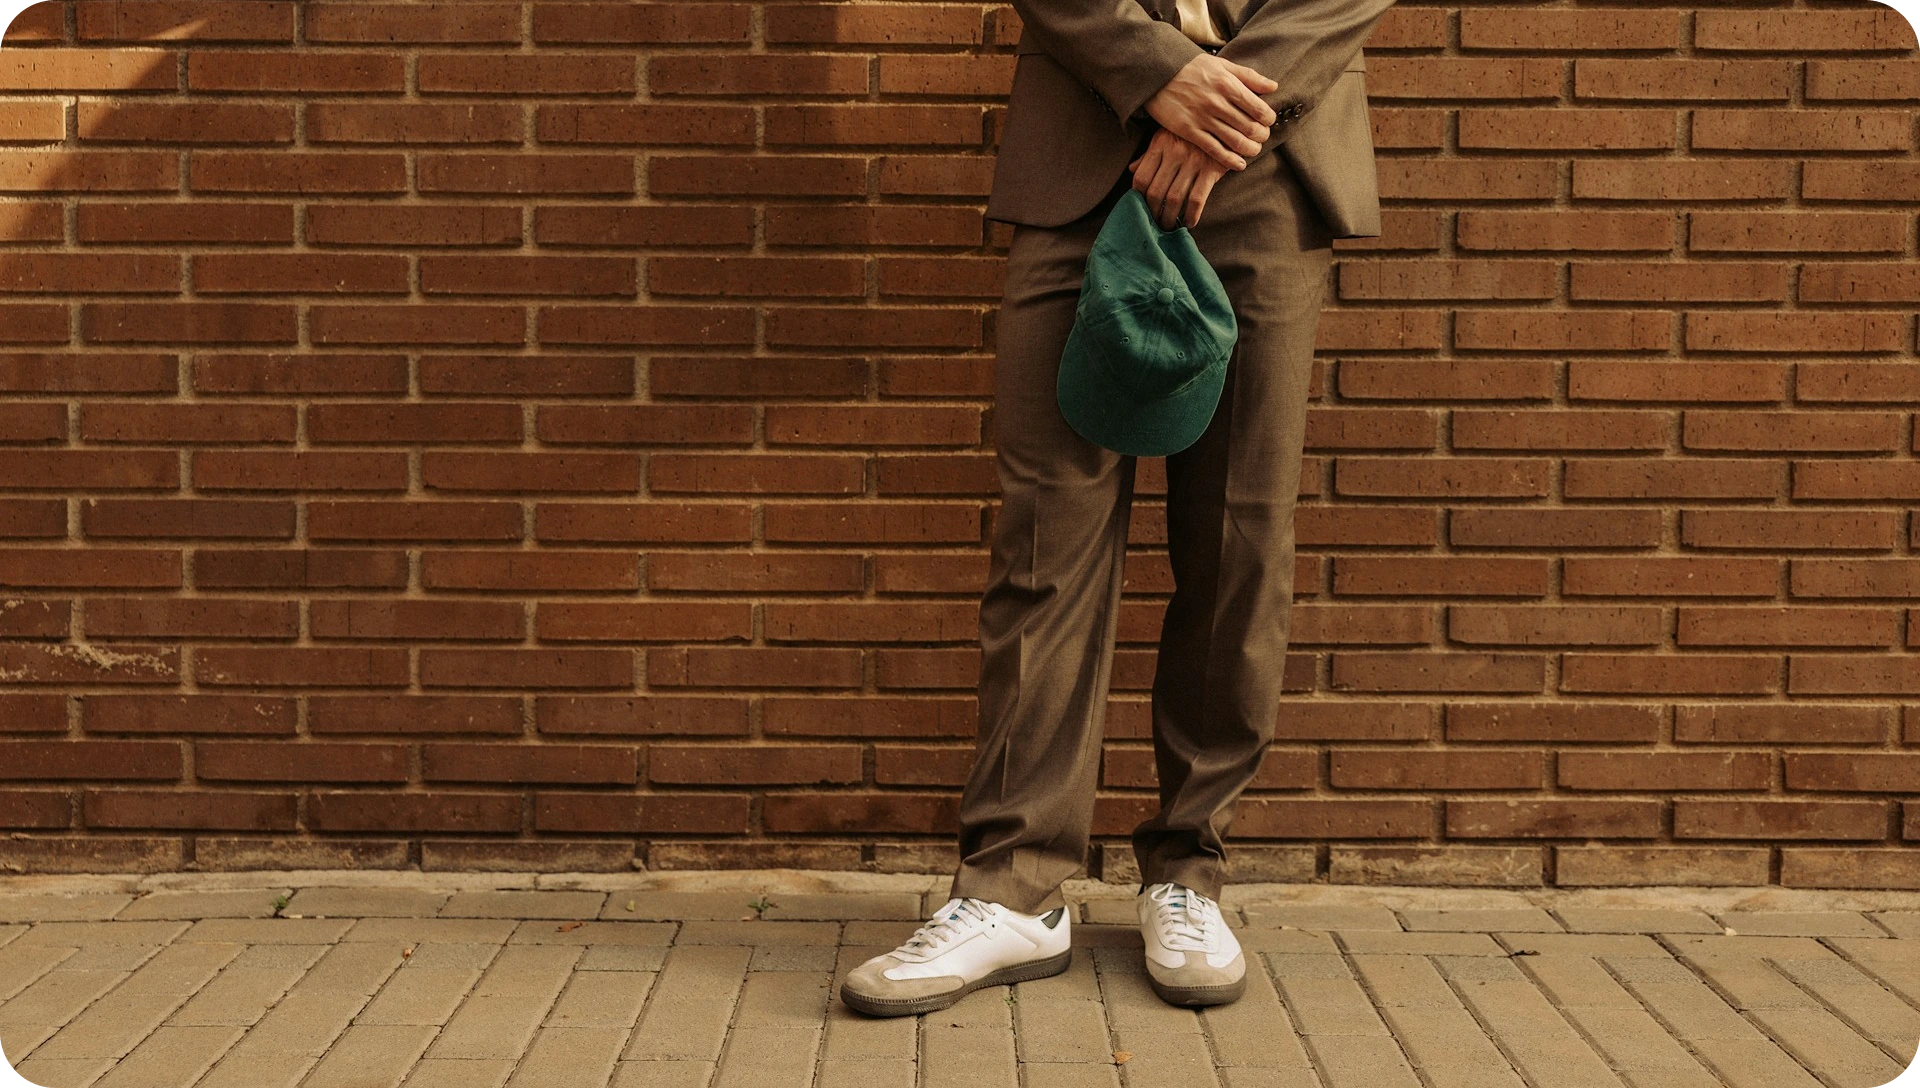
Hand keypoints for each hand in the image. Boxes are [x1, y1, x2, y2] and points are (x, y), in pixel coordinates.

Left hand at [1128, 128, 1230, 230]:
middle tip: (1153, 223)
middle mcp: (1175, 152)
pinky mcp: (1212, 169)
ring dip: (1169, 218)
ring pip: (1174, 198)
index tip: (1140, 207)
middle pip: (1156, 191)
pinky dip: (1192, 215)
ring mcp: (1194, 161)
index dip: (1138, 197)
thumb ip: (1150, 154)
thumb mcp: (1168, 134)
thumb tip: (1132, 170)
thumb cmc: (1191, 132)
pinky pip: (1197, 199)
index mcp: (1160, 144)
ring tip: (1168, 227)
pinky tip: (1189, 223)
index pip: (1141, 177)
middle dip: (1153, 212)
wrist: (1226, 122)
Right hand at [1142, 53, 1277, 171]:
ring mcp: (1203, 119)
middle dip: (1261, 136)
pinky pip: (1214, 150)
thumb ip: (1249, 77)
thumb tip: (1273, 87)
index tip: (1267, 121)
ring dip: (1250, 150)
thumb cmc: (1192, 67)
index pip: (1259, 109)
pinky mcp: (1189, 131)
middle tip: (1261, 137)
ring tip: (1252, 150)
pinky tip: (1239, 164)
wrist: (1158, 72)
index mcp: (1229, 85)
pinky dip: (1230, 160)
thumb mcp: (1222, 65)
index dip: (1268, 119)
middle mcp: (1218, 103)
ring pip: (1236, 142)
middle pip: (1251, 128)